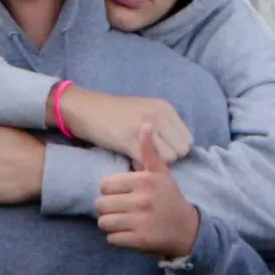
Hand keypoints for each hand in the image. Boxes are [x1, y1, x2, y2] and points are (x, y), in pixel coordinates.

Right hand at [57, 87, 191, 165]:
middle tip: (150, 156)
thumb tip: (178, 148)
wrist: (87, 108)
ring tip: (140, 157)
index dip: (175, 149)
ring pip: (168, 158)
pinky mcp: (128, 139)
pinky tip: (131, 160)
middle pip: (180, 151)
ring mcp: (144, 127)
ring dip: (155, 163)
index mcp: (165, 108)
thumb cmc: (116, 113)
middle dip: (168, 158)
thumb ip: (165, 125)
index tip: (160, 150)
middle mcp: (158, 115)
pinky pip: (146, 161)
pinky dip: (141, 166)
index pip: (187, 139)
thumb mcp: (147, 111)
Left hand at [95, 126, 200, 260]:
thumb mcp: (161, 174)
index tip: (122, 194)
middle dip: (108, 208)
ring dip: (110, 224)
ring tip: (123, 221)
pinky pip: (112, 239)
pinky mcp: (140, 240)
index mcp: (144, 181)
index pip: (105, 185)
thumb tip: (145, 124)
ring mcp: (141, 222)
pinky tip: (128, 233)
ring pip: (104, 223)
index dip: (110, 191)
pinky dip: (117, 238)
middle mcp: (142, 200)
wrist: (188, 229)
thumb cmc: (169, 198)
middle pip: (101, 205)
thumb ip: (149, 151)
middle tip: (121, 210)